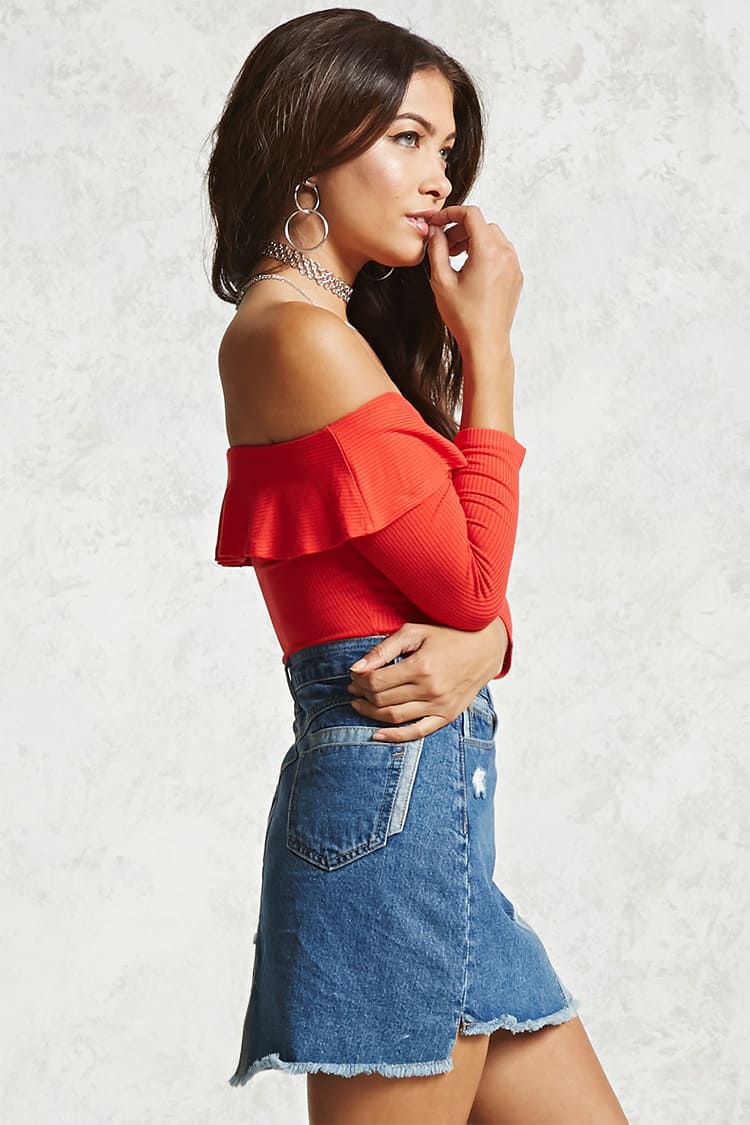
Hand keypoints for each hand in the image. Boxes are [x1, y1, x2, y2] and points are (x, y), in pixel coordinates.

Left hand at [347, 619, 508, 741]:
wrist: (484, 649)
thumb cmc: (447, 636)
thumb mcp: (414, 632)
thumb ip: (384, 650)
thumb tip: (356, 669)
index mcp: (421, 667)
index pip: (377, 681)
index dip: (359, 680)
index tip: (354, 675)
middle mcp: (430, 690)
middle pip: (382, 699)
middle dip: (362, 693)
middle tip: (354, 687)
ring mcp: (439, 706)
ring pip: (394, 716)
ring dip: (371, 712)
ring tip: (358, 703)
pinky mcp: (447, 716)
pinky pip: (417, 732)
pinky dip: (395, 736)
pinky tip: (376, 735)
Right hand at [425, 204, 522, 355]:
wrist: (486, 342)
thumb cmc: (465, 317)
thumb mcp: (442, 280)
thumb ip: (437, 249)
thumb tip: (434, 231)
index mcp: (487, 251)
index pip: (471, 214)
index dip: (451, 214)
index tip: (438, 222)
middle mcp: (505, 254)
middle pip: (482, 225)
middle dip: (460, 230)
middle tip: (444, 246)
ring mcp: (513, 265)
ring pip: (493, 237)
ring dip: (473, 240)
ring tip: (456, 258)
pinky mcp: (516, 276)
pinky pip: (501, 252)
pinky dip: (485, 252)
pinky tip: (471, 269)